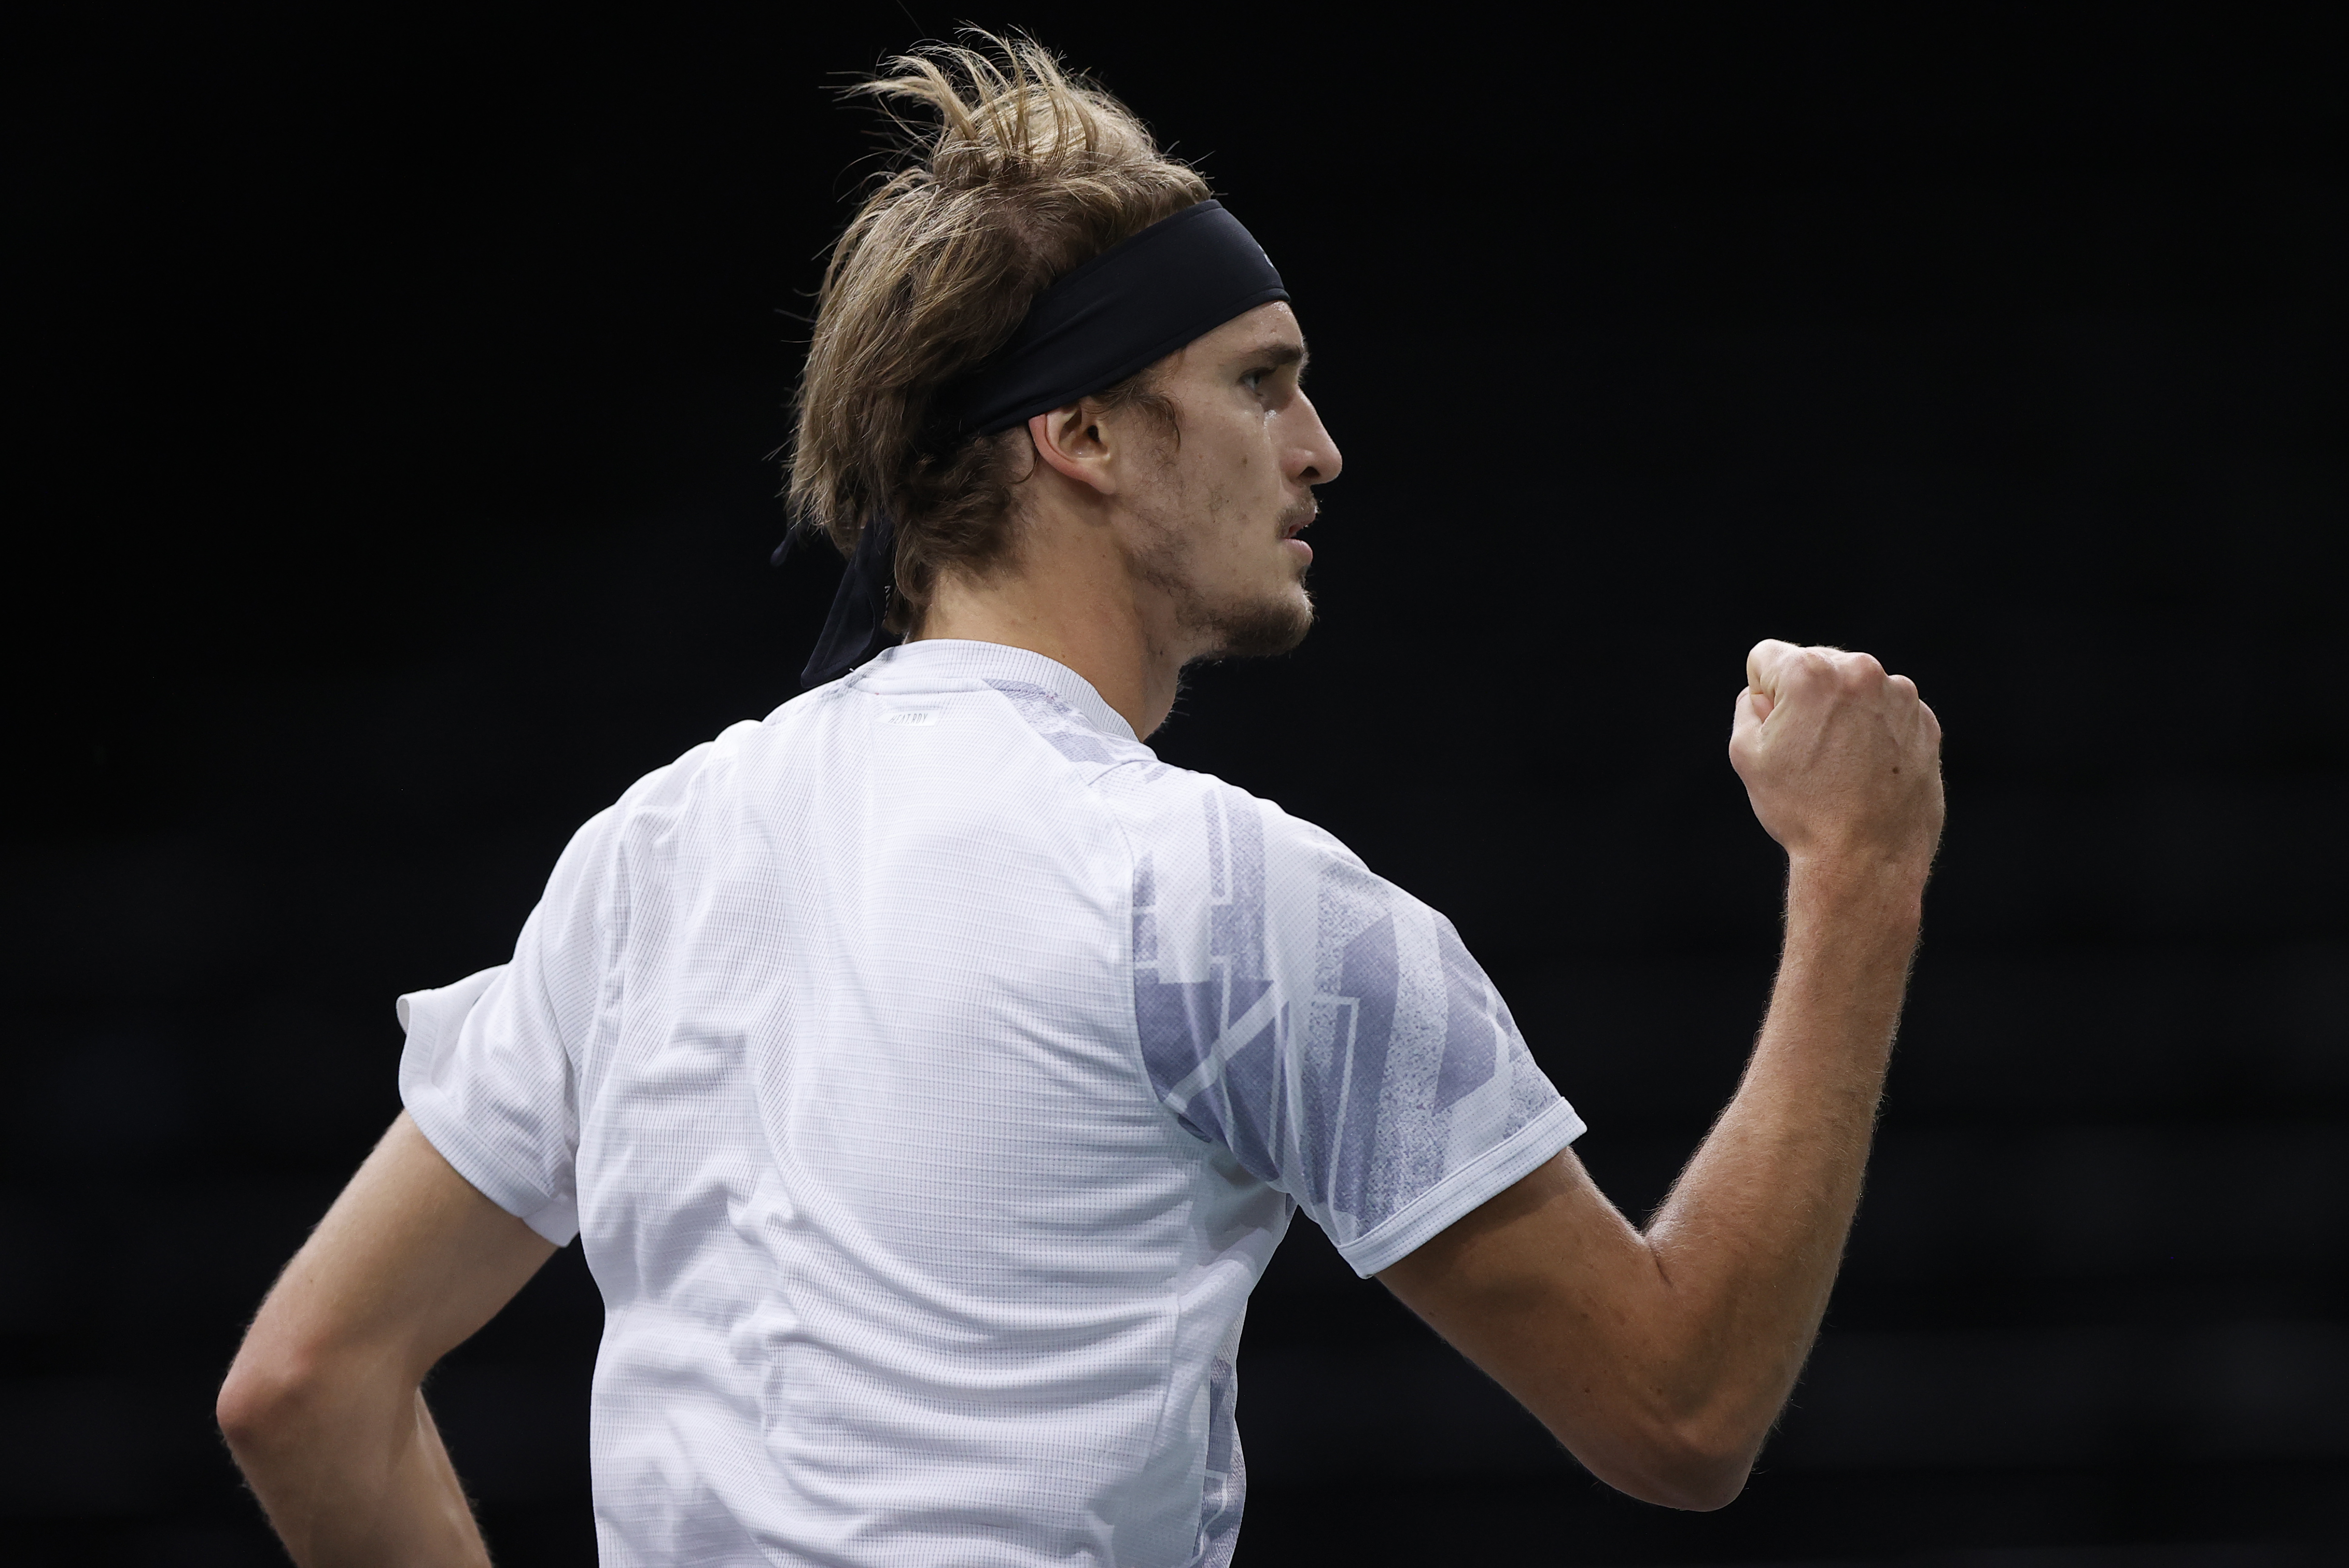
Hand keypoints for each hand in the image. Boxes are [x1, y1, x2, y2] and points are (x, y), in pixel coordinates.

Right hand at [1729, 640, 1943, 873]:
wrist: (1866, 858)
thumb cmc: (1801, 809)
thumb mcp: (1746, 754)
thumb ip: (1748, 706)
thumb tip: (1765, 694)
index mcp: (1810, 672)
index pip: (1766, 658)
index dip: (1761, 695)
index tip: (1776, 731)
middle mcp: (1860, 671)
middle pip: (1815, 666)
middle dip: (1805, 699)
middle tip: (1807, 752)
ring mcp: (1900, 695)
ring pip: (1854, 689)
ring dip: (1843, 713)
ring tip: (1840, 765)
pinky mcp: (1926, 721)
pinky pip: (1888, 712)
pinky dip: (1875, 732)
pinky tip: (1867, 770)